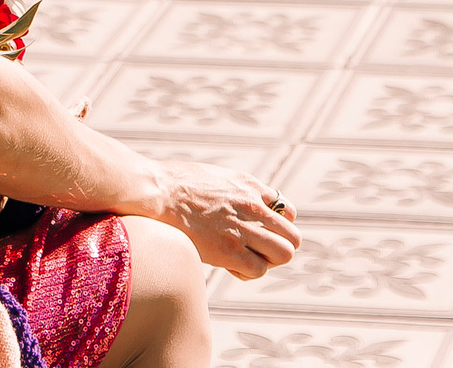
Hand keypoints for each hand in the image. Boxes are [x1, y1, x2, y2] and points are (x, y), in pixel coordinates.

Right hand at [155, 159, 298, 278]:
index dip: (277, 227)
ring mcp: (243, 229)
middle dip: (279, 248)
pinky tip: (232, 268)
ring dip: (268, 261)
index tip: (260, 232)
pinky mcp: (229, 251)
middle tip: (257, 252)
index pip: (288, 212)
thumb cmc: (177, 185)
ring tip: (247, 261)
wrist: (159, 192)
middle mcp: (254, 207)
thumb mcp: (218, 178)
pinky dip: (249, 273)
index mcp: (251, 187)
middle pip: (293, 237)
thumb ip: (236, 192)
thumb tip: (234, 203)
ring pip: (284, 254)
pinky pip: (259, 270)